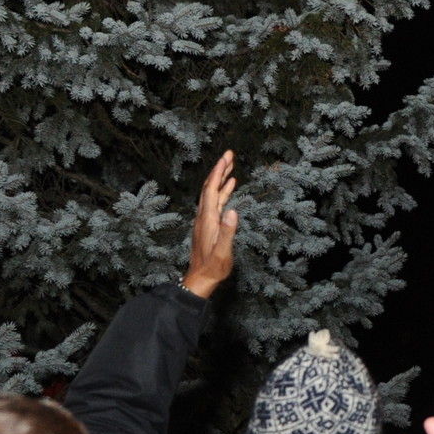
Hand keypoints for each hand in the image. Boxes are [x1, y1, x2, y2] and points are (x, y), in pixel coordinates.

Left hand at [184, 151, 239, 298]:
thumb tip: (233, 211)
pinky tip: (229, 188)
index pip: (211, 190)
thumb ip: (228, 232)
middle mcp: (204, 216)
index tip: (226, 157)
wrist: (200, 279)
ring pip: (212, 194)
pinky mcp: (209, 225)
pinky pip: (215, 202)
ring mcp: (205, 220)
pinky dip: (222, 191)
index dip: (218, 172)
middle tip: (229, 154)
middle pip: (210, 187)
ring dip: (220, 179)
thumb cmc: (213, 268)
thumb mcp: (223, 252)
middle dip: (219, 170)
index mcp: (208, 219)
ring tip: (230, 166)